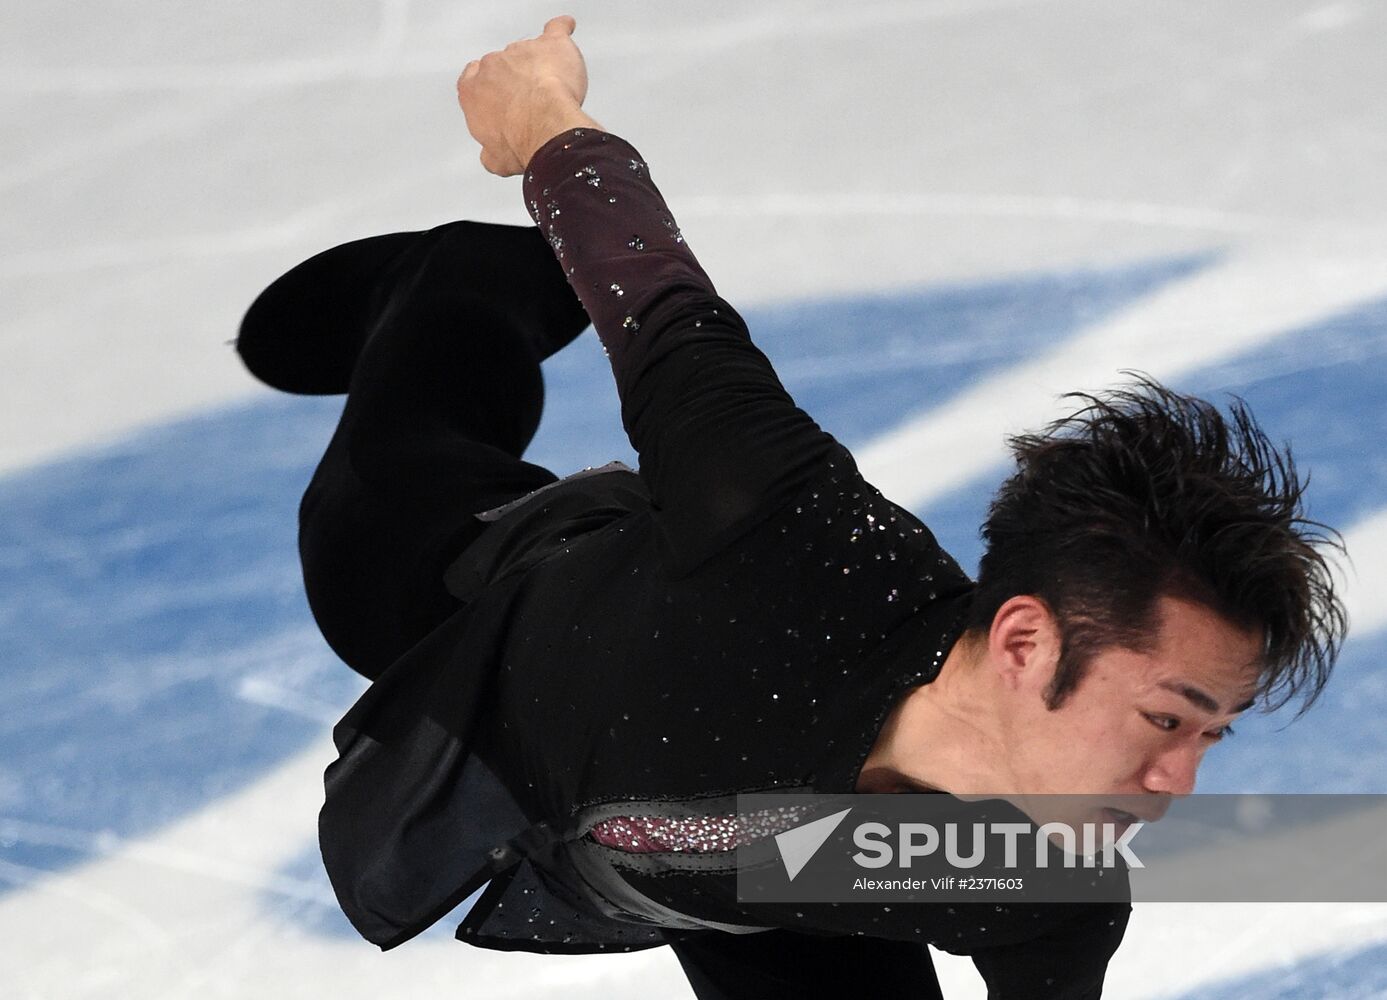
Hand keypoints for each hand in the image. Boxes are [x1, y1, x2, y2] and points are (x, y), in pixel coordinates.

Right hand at [456, 15, 602, 176]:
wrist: (544, 129)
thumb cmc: (518, 142)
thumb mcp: (495, 160)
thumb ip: (489, 152)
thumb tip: (490, 156)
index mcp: (472, 90)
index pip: (473, 77)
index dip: (489, 87)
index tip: (500, 97)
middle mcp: (493, 65)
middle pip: (503, 65)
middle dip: (517, 80)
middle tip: (533, 102)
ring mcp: (521, 52)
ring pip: (530, 52)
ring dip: (540, 66)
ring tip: (554, 88)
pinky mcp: (550, 45)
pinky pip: (556, 31)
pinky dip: (561, 32)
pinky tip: (564, 32)